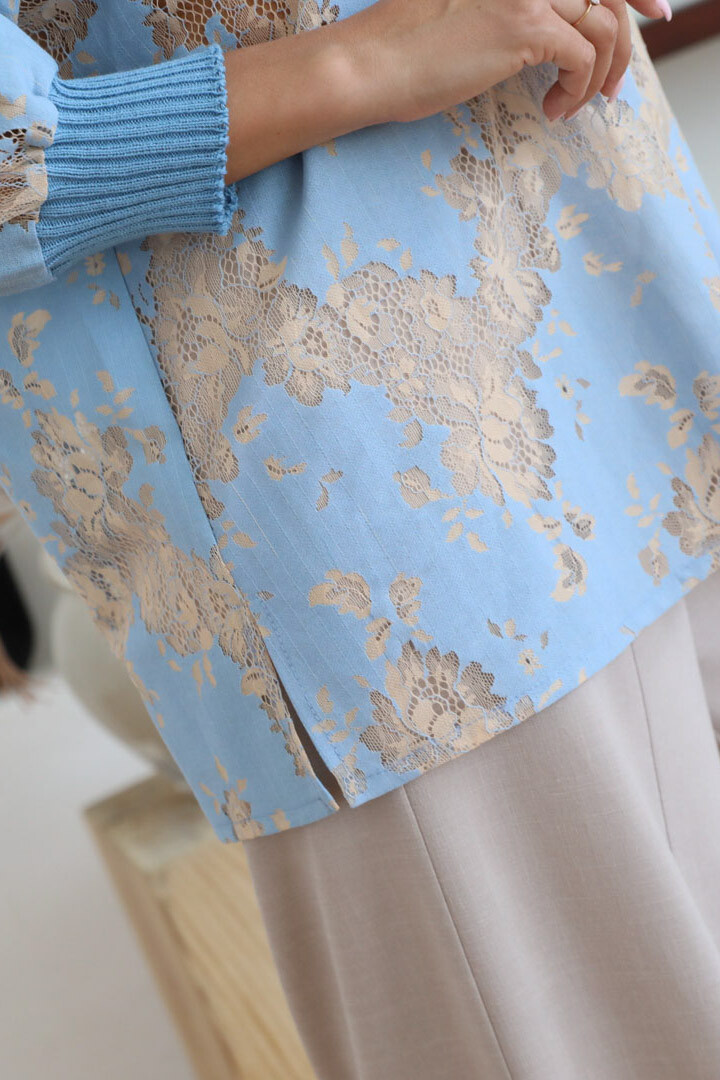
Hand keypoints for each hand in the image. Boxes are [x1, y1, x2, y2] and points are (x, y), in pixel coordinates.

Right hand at [336, 0, 671, 126]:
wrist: (368, 64)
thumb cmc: (400, 53)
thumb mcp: (461, 15)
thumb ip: (504, 14)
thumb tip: (539, 39)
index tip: (651, 12)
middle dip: (625, 43)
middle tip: (616, 88)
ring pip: (603, 27)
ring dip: (602, 75)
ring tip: (581, 107)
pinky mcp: (525, 27)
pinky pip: (583, 58)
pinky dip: (579, 90)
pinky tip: (555, 111)